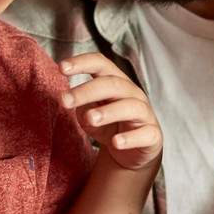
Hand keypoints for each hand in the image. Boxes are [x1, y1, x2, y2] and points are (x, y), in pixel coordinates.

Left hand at [60, 53, 161, 172]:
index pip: (101, 64)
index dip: (82, 62)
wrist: (133, 151)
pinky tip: (116, 143)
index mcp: (114, 81)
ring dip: (109, 112)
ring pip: (130, 106)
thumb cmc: (109, 126)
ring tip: (90, 119)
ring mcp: (144, 113)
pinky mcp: (152, 135)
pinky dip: (130, 138)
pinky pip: (145, 134)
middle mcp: (131, 93)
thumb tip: (82, 108)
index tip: (61, 68)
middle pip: (112, 84)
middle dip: (87, 91)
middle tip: (64, 101)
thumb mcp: (91, 118)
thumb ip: (84, 110)